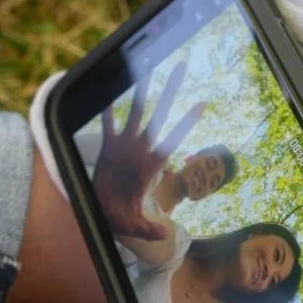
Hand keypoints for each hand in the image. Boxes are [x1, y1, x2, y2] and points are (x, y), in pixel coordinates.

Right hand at [93, 62, 204, 239]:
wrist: (98, 212)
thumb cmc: (119, 217)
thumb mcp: (135, 227)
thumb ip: (149, 228)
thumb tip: (164, 236)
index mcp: (153, 165)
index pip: (174, 139)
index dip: (187, 122)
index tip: (203, 104)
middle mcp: (140, 149)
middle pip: (158, 115)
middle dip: (169, 92)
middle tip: (180, 67)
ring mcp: (123, 145)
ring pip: (134, 112)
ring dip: (140, 92)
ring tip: (146, 68)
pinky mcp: (106, 147)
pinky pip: (107, 124)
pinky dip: (107, 110)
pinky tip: (107, 93)